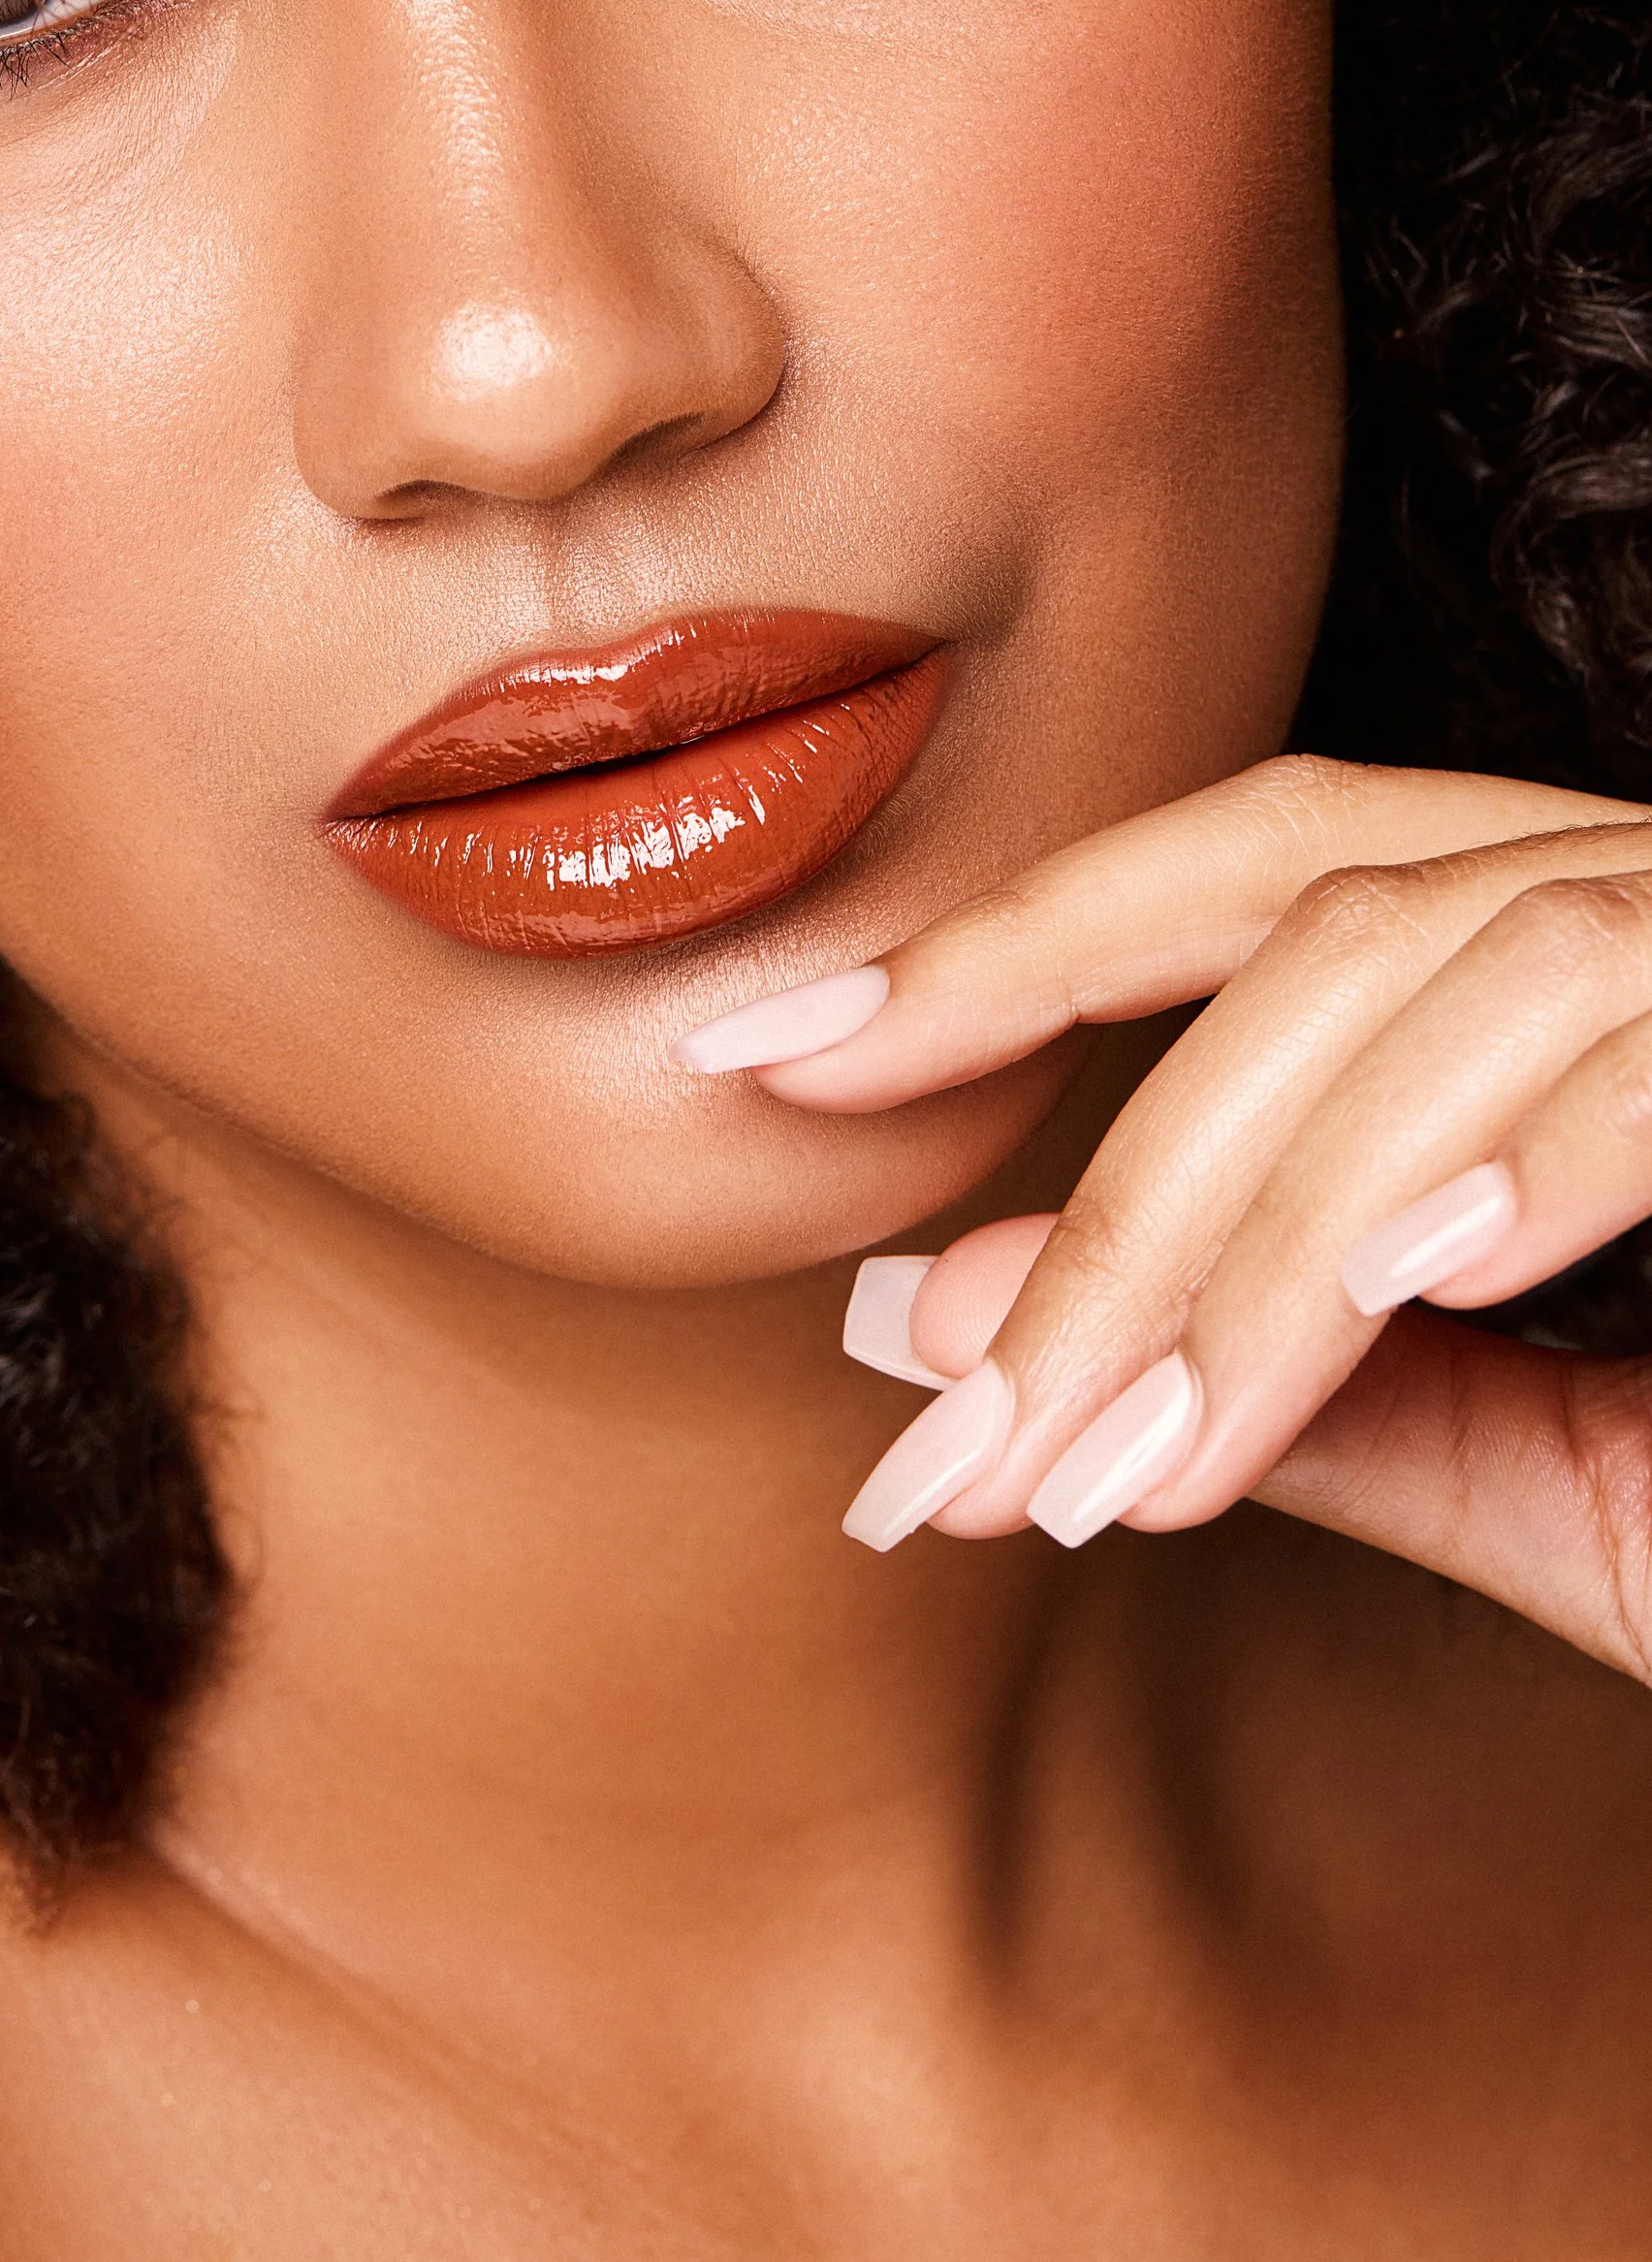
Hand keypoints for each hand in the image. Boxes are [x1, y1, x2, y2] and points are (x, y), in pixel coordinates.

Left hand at [681, 757, 1651, 1677]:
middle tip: (944, 1417)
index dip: (1004, 948)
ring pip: (1441, 987)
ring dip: (1265, 1250)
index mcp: (1565, 930)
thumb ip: (1287, 1379)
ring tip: (1143, 1468)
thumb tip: (937, 1324)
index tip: (769, 1064)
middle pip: (1312, 917)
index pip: (1246, 865)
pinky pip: (1642, 1037)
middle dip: (1110, 1175)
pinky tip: (1421, 1294)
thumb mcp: (1542, 1456)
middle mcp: (1649, 876)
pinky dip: (1521, 1156)